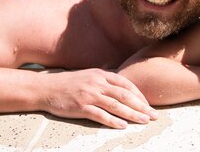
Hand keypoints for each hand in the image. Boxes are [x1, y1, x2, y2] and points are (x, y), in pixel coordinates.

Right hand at [39, 68, 157, 127]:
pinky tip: (123, 125)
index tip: (148, 105)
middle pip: (125, 95)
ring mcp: (90, 95)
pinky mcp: (81, 107)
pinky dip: (113, 121)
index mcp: (102, 74)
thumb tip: (122, 83)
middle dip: (142, 106)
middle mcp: (98, 83)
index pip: (127, 84)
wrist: (46, 88)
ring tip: (143, 121)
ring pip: (116, 105)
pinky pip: (100, 115)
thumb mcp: (89, 75)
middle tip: (153, 115)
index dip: (140, 95)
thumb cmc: (69, 83)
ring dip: (132, 114)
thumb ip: (105, 78)